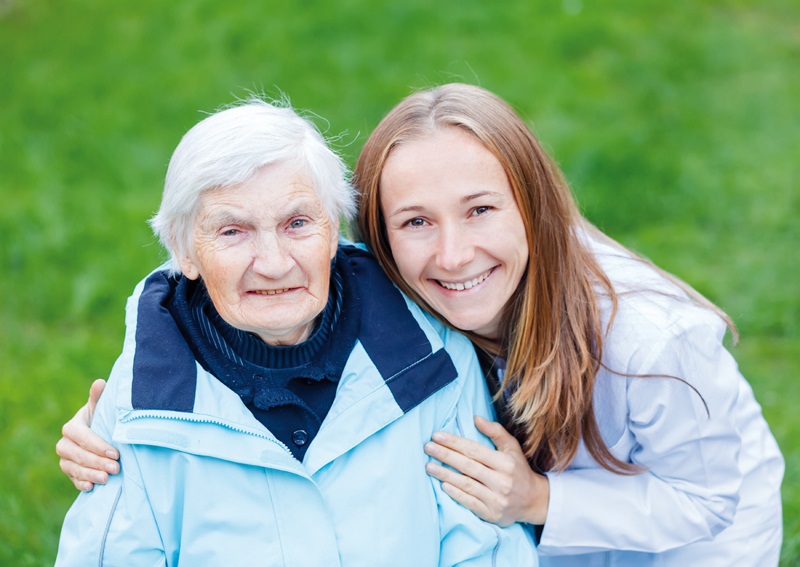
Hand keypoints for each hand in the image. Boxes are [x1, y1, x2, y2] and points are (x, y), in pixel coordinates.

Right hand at [56, 379, 118, 490]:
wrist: (101, 436)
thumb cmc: (103, 419)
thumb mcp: (102, 408)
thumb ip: (99, 398)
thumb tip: (99, 383)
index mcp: (72, 426)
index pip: (80, 435)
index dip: (96, 445)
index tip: (115, 452)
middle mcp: (64, 443)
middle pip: (76, 454)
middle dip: (96, 462)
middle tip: (116, 468)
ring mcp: (65, 459)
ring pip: (73, 468)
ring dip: (90, 474)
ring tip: (107, 479)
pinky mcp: (70, 472)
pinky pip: (72, 479)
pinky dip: (81, 484)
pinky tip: (92, 488)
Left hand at [424, 415, 549, 525]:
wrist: (534, 501)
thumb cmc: (519, 470)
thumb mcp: (512, 448)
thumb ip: (496, 432)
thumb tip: (476, 418)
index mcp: (505, 462)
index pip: (474, 450)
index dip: (454, 442)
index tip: (436, 436)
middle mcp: (501, 481)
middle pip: (467, 466)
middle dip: (445, 455)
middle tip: (428, 447)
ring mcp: (496, 499)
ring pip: (466, 484)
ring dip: (445, 475)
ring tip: (429, 466)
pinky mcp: (491, 514)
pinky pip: (470, 502)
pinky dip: (455, 494)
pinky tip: (443, 486)